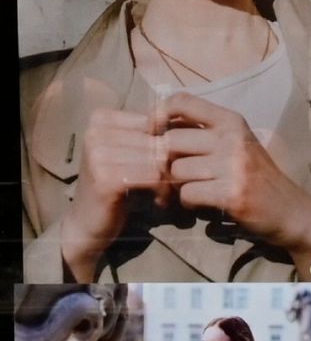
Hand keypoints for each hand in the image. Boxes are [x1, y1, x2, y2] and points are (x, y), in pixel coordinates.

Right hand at [58, 107, 172, 280]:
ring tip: (166, 193)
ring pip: (159, 158)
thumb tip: (195, 124)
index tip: (169, 164)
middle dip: (174, 164)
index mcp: (101, 117)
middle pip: (159, 140)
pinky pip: (153, 177)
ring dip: (170, 180)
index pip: (157, 120)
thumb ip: (152, 136)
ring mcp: (98, 154)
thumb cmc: (115, 186)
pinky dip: (163, 191)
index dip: (171, 143)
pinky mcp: (106, 178)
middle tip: (174, 183)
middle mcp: (96, 131)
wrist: (86, 223)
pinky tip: (159, 201)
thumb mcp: (132, 153)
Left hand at [159, 92, 310, 273]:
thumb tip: (155, 130)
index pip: (181, 102)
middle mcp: (233, 138)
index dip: (158, 115)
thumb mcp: (236, 145)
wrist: (291, 211)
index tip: (154, 134)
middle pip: (170, 141)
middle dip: (166, 162)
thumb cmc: (257, 178)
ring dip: (177, 186)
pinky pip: (187, 194)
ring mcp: (234, 166)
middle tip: (174, 176)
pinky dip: (188, 204)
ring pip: (176, 170)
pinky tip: (202, 205)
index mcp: (232, 121)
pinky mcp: (232, 193)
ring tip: (192, 191)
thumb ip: (203, 134)